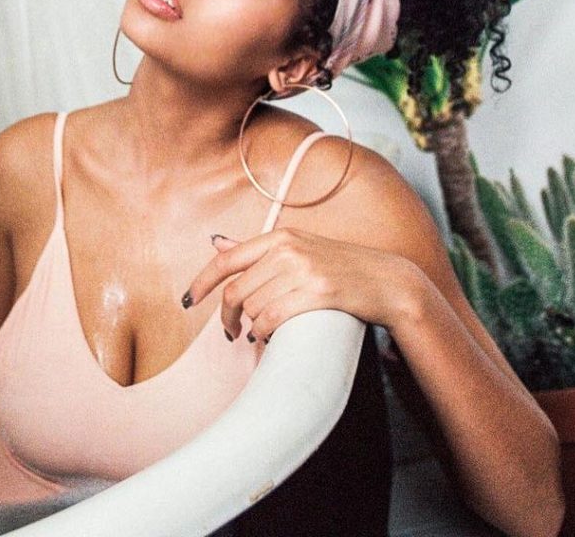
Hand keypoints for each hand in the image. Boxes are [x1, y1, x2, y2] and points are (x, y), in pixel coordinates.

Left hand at [182, 228, 417, 341]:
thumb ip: (256, 250)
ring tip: (255, 333)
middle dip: (226, 316)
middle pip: (236, 289)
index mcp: (279, 238)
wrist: (387, 281)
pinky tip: (265, 337)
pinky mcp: (318, 293)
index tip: (187, 301)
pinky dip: (263, 332)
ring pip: (253, 307)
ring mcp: (303, 270)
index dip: (202, 282)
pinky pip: (273, 318)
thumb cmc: (338, 267)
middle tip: (229, 331)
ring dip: (249, 327)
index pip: (227, 260)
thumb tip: (217, 243)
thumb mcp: (297, 249)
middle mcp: (288, 250)